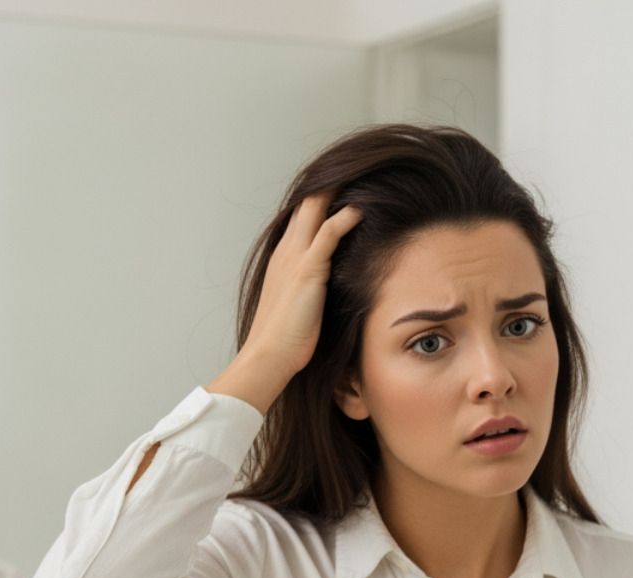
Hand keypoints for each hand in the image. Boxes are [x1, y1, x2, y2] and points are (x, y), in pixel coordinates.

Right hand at [209, 193, 362, 412]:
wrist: (269, 355)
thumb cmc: (285, 338)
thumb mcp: (301, 304)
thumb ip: (313, 286)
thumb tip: (332, 284)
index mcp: (283, 256)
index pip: (303, 214)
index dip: (323, 197)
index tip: (346, 184)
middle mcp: (287, 250)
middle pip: (307, 202)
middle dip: (331, 183)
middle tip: (358, 167)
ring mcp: (296, 257)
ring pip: (315, 208)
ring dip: (338, 190)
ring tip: (363, 175)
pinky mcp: (307, 270)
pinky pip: (327, 233)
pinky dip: (344, 217)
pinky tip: (361, 208)